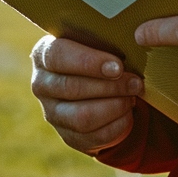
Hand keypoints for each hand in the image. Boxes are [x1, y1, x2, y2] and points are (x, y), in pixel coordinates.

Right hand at [30, 35, 142, 152]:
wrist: (96, 84)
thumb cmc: (97, 54)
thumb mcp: (96, 41)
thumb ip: (103, 39)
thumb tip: (133, 40)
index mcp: (44, 54)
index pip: (58, 56)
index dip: (89, 62)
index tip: (117, 66)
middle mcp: (42, 84)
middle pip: (72, 88)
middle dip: (110, 87)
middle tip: (135, 83)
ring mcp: (52, 113)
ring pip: (82, 117)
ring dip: (114, 107)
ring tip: (132, 97)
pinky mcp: (68, 136)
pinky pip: (94, 137)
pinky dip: (117, 125)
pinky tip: (128, 112)